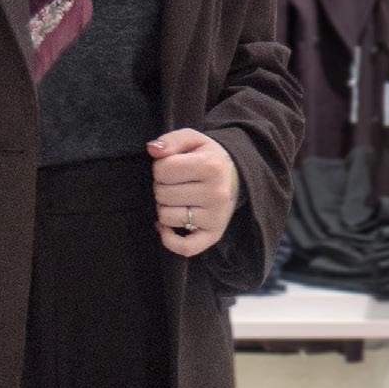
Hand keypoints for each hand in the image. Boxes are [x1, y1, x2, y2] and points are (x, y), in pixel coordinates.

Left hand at [146, 129, 239, 257]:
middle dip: (162, 186)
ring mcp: (215, 217)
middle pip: (162, 193)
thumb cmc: (207, 157)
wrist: (235, 176)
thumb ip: (170, 140)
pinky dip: (169, 238)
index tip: (172, 167)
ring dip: (164, 207)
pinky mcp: (213, 235)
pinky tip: (167, 226)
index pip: (162, 169)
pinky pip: (184, 248)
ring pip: (166, 217)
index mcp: (210, 166)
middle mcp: (216, 193)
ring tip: (177, 198)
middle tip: (176, 183)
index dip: (160, 167)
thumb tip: (152, 150)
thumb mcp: (192, 139)